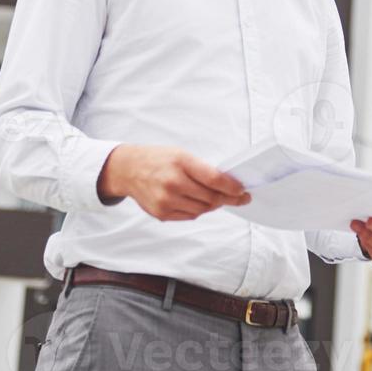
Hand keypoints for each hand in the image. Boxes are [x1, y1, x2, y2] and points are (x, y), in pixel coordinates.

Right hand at [97, 144, 250, 220]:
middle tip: (239, 197)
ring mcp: (166, 201)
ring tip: (218, 198)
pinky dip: (199, 210)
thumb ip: (203, 169)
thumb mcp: (182, 154)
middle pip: (211, 198)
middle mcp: (173, 183)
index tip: (243, 190)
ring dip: (214, 205)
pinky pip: (190, 216)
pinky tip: (200, 202)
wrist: (129, 170)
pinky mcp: (162, 214)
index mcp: (181, 162)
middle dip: (228, 198)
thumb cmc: (158, 159)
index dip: (232, 187)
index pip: (214, 179)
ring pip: (202, 209)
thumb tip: (227, 184)